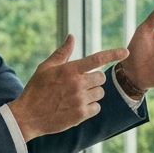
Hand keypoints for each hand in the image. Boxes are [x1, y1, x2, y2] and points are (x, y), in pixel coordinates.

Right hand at [7, 35, 128, 141]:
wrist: (27, 116)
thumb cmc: (36, 89)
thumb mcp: (46, 67)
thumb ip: (62, 52)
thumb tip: (72, 36)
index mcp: (70, 69)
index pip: (96, 59)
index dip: (113, 54)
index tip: (125, 52)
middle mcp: (77, 83)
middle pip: (101, 78)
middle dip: (94, 80)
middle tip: (80, 85)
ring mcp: (80, 100)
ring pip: (100, 93)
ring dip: (92, 94)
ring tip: (76, 97)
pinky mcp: (80, 114)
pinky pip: (97, 108)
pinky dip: (90, 108)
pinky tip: (77, 107)